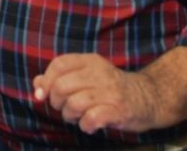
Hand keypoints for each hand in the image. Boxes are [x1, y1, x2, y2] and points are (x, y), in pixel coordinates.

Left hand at [32, 53, 157, 134]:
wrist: (149, 97)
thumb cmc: (110, 88)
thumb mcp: (86, 75)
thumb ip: (60, 77)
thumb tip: (37, 84)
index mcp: (90, 61)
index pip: (59, 64)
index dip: (46, 80)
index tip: (42, 95)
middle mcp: (99, 73)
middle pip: (62, 86)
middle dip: (56, 102)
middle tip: (65, 108)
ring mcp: (110, 92)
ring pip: (74, 104)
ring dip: (69, 115)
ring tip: (77, 117)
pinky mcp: (119, 111)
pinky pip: (92, 118)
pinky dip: (85, 125)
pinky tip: (89, 125)